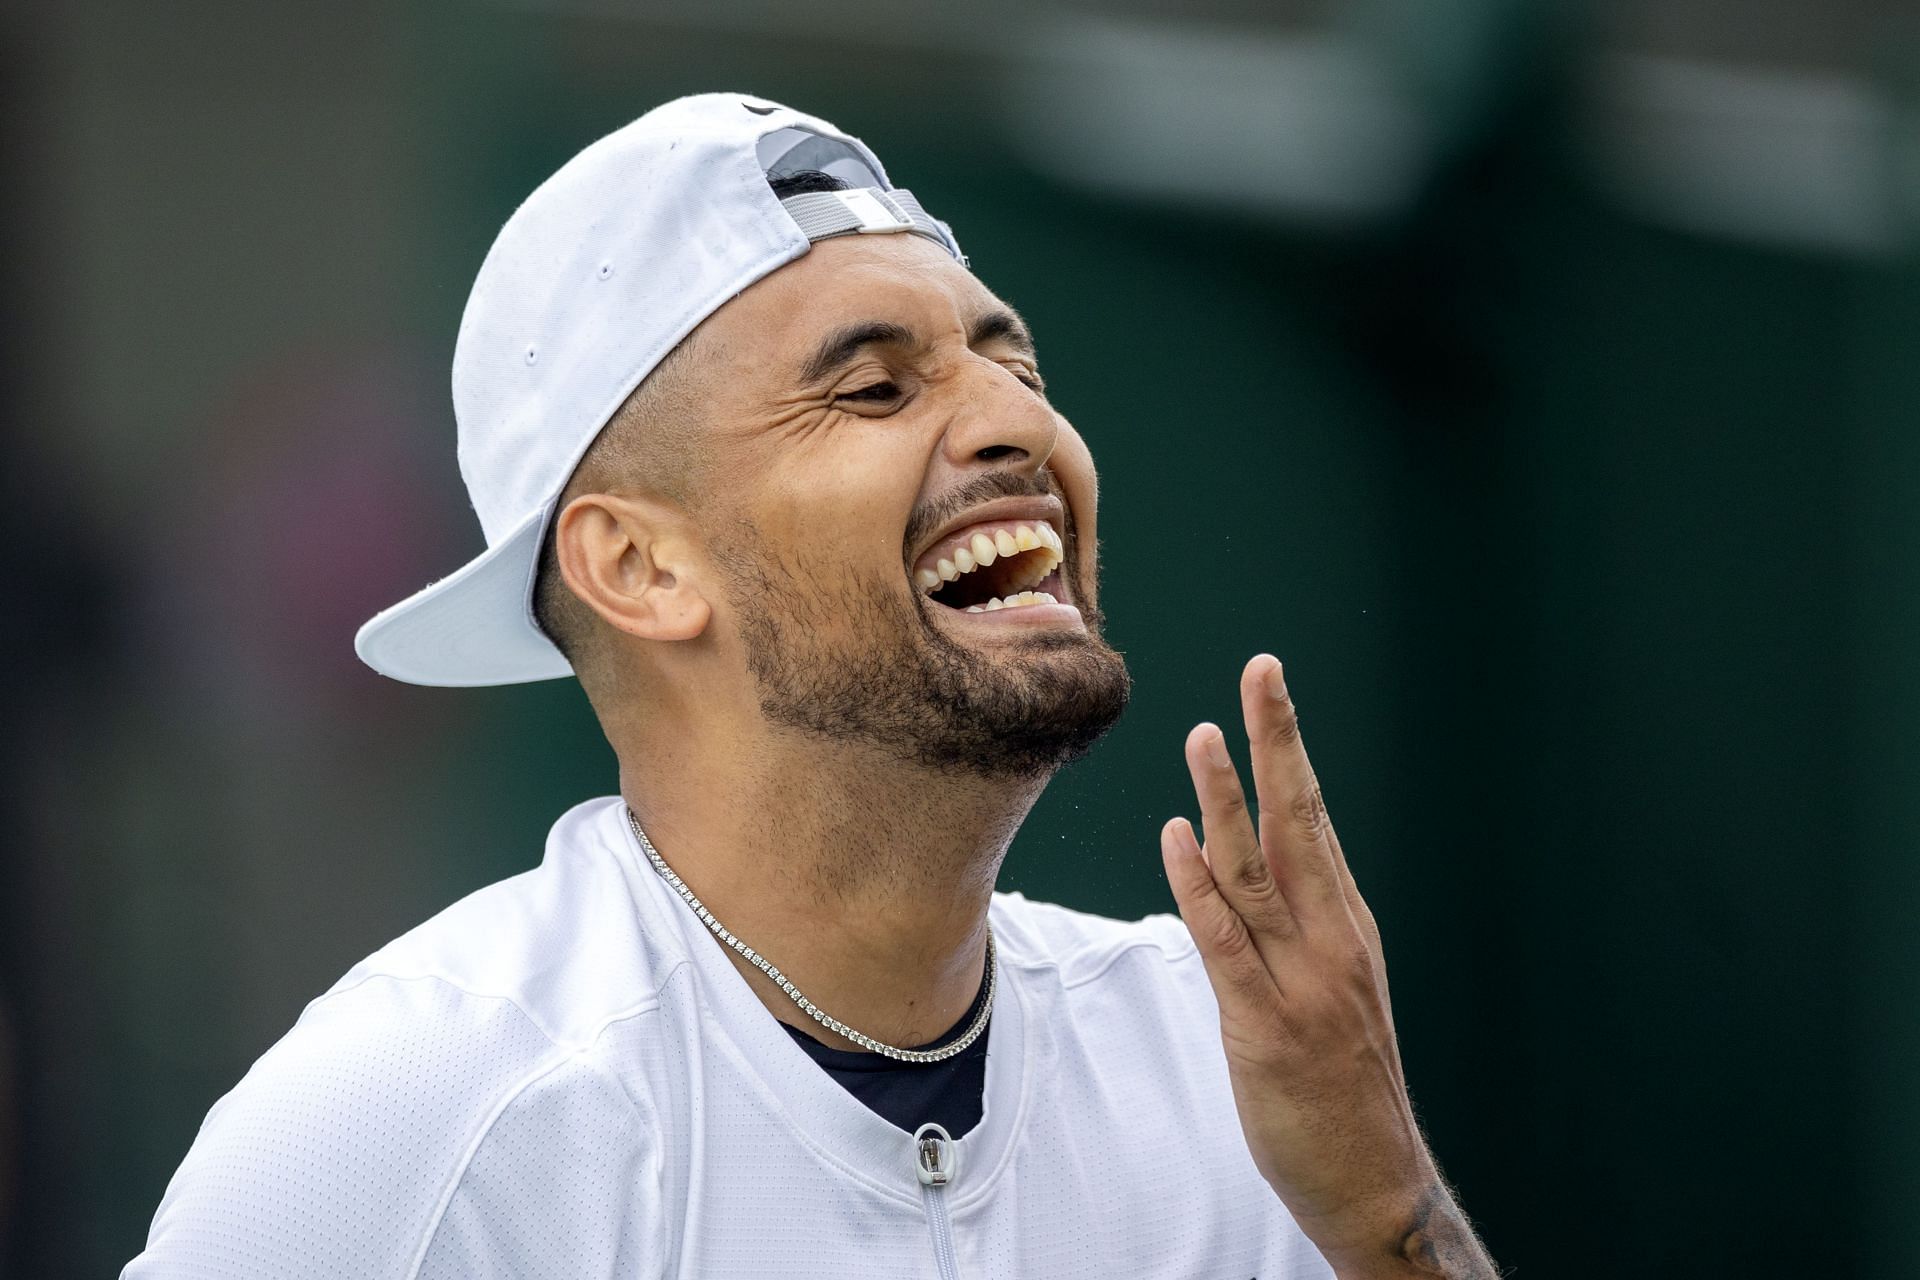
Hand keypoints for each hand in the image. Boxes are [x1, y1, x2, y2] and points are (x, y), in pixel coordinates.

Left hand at [1160, 655, 1495, 1277]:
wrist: (1374, 1179)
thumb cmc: (1344, 1083)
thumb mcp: (1332, 987)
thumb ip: (1293, 923)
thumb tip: (1242, 857)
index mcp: (1347, 924)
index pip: (1315, 817)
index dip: (1290, 748)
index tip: (1270, 686)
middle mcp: (1331, 939)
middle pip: (1300, 821)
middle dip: (1278, 741)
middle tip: (1262, 671)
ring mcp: (1303, 981)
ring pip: (1259, 871)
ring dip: (1228, 799)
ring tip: (1203, 734)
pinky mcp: (1266, 1025)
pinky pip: (1227, 944)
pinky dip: (1200, 888)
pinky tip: (1178, 840)